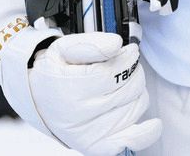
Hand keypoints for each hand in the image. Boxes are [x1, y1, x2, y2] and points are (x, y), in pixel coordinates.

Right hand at [27, 32, 160, 155]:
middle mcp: (79, 115)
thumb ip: (91, 43)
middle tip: (121, 67)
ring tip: (120, 86)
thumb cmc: (53, 72)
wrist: (35, 97)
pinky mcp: (96, 145)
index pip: (117, 71)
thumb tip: (115, 45)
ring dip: (136, 92)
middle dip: (132, 71)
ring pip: (136, 106)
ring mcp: (89, 133)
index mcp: (70, 89)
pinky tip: (154, 124)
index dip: (128, 56)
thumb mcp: (63, 48)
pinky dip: (145, 134)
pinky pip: (128, 142)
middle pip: (130, 88)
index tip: (126, 51)